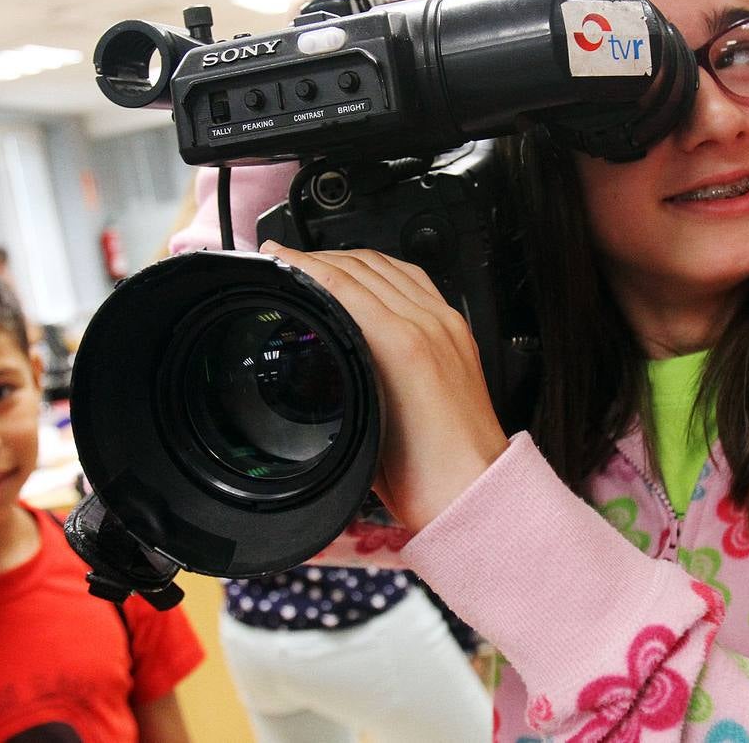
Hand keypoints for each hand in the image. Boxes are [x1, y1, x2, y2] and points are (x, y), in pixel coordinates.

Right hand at [259, 242, 508, 529]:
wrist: (471, 491)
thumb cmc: (423, 476)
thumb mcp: (360, 422)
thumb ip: (340, 368)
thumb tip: (317, 337)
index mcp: (401, 344)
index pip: (340, 282)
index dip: (302, 263)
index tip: (276, 256)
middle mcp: (428, 325)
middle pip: (363, 266)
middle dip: (319, 256)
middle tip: (288, 257)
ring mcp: (446, 325)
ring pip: (391, 266)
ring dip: (351, 258)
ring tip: (322, 262)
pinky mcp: (458, 332)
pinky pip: (417, 281)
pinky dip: (386, 269)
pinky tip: (370, 275)